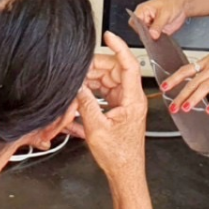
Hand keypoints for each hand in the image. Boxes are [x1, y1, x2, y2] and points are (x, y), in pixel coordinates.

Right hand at [77, 31, 148, 180]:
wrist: (125, 173)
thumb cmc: (119, 156)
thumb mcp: (96, 129)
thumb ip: (85, 104)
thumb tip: (77, 86)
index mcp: (133, 100)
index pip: (128, 65)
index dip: (119, 47)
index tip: (108, 35)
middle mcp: (131, 98)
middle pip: (114, 71)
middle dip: (95, 67)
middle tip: (77, 69)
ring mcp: (125, 103)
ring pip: (108, 81)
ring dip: (91, 80)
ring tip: (75, 84)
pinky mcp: (118, 110)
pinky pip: (105, 92)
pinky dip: (92, 92)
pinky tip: (79, 96)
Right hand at [133, 0, 191, 39]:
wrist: (184, 6)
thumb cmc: (173, 2)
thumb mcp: (164, 13)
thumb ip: (157, 25)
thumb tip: (152, 35)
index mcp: (143, 10)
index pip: (134, 21)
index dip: (138, 27)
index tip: (146, 31)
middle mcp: (145, 19)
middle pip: (140, 31)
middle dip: (146, 35)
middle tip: (154, 35)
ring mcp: (151, 26)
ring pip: (147, 36)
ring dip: (152, 38)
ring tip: (160, 36)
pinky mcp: (158, 32)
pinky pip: (155, 39)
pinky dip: (158, 40)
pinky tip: (163, 38)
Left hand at [164, 32, 208, 113]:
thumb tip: (200, 76)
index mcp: (207, 62)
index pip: (186, 70)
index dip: (174, 79)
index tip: (164, 87)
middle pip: (192, 83)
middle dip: (181, 96)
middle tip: (172, 107)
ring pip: (204, 87)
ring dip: (194, 99)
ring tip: (186, 108)